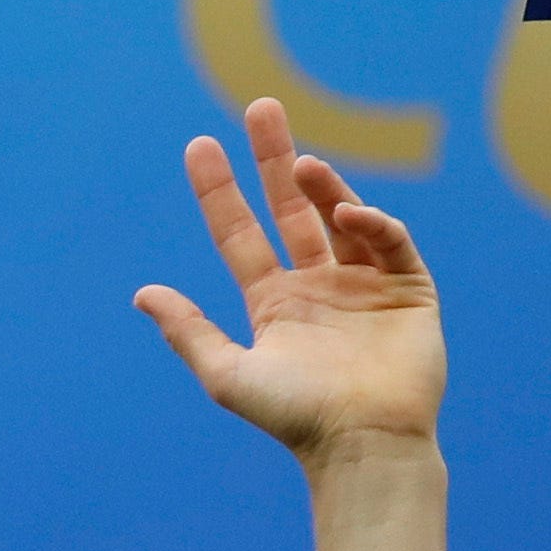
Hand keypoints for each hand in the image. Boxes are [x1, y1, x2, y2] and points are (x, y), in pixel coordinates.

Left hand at [132, 98, 445, 460]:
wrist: (362, 444)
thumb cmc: (294, 418)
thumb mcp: (228, 373)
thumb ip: (188, 331)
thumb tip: (142, 293)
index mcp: (274, 303)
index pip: (240, 233)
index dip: (220, 191)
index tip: (200, 146)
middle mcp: (318, 286)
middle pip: (291, 207)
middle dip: (274, 158)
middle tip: (261, 106)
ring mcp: (364, 284)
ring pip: (340, 216)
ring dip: (322, 186)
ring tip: (301, 163)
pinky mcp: (408, 289)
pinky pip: (388, 242)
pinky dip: (370, 223)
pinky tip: (348, 215)